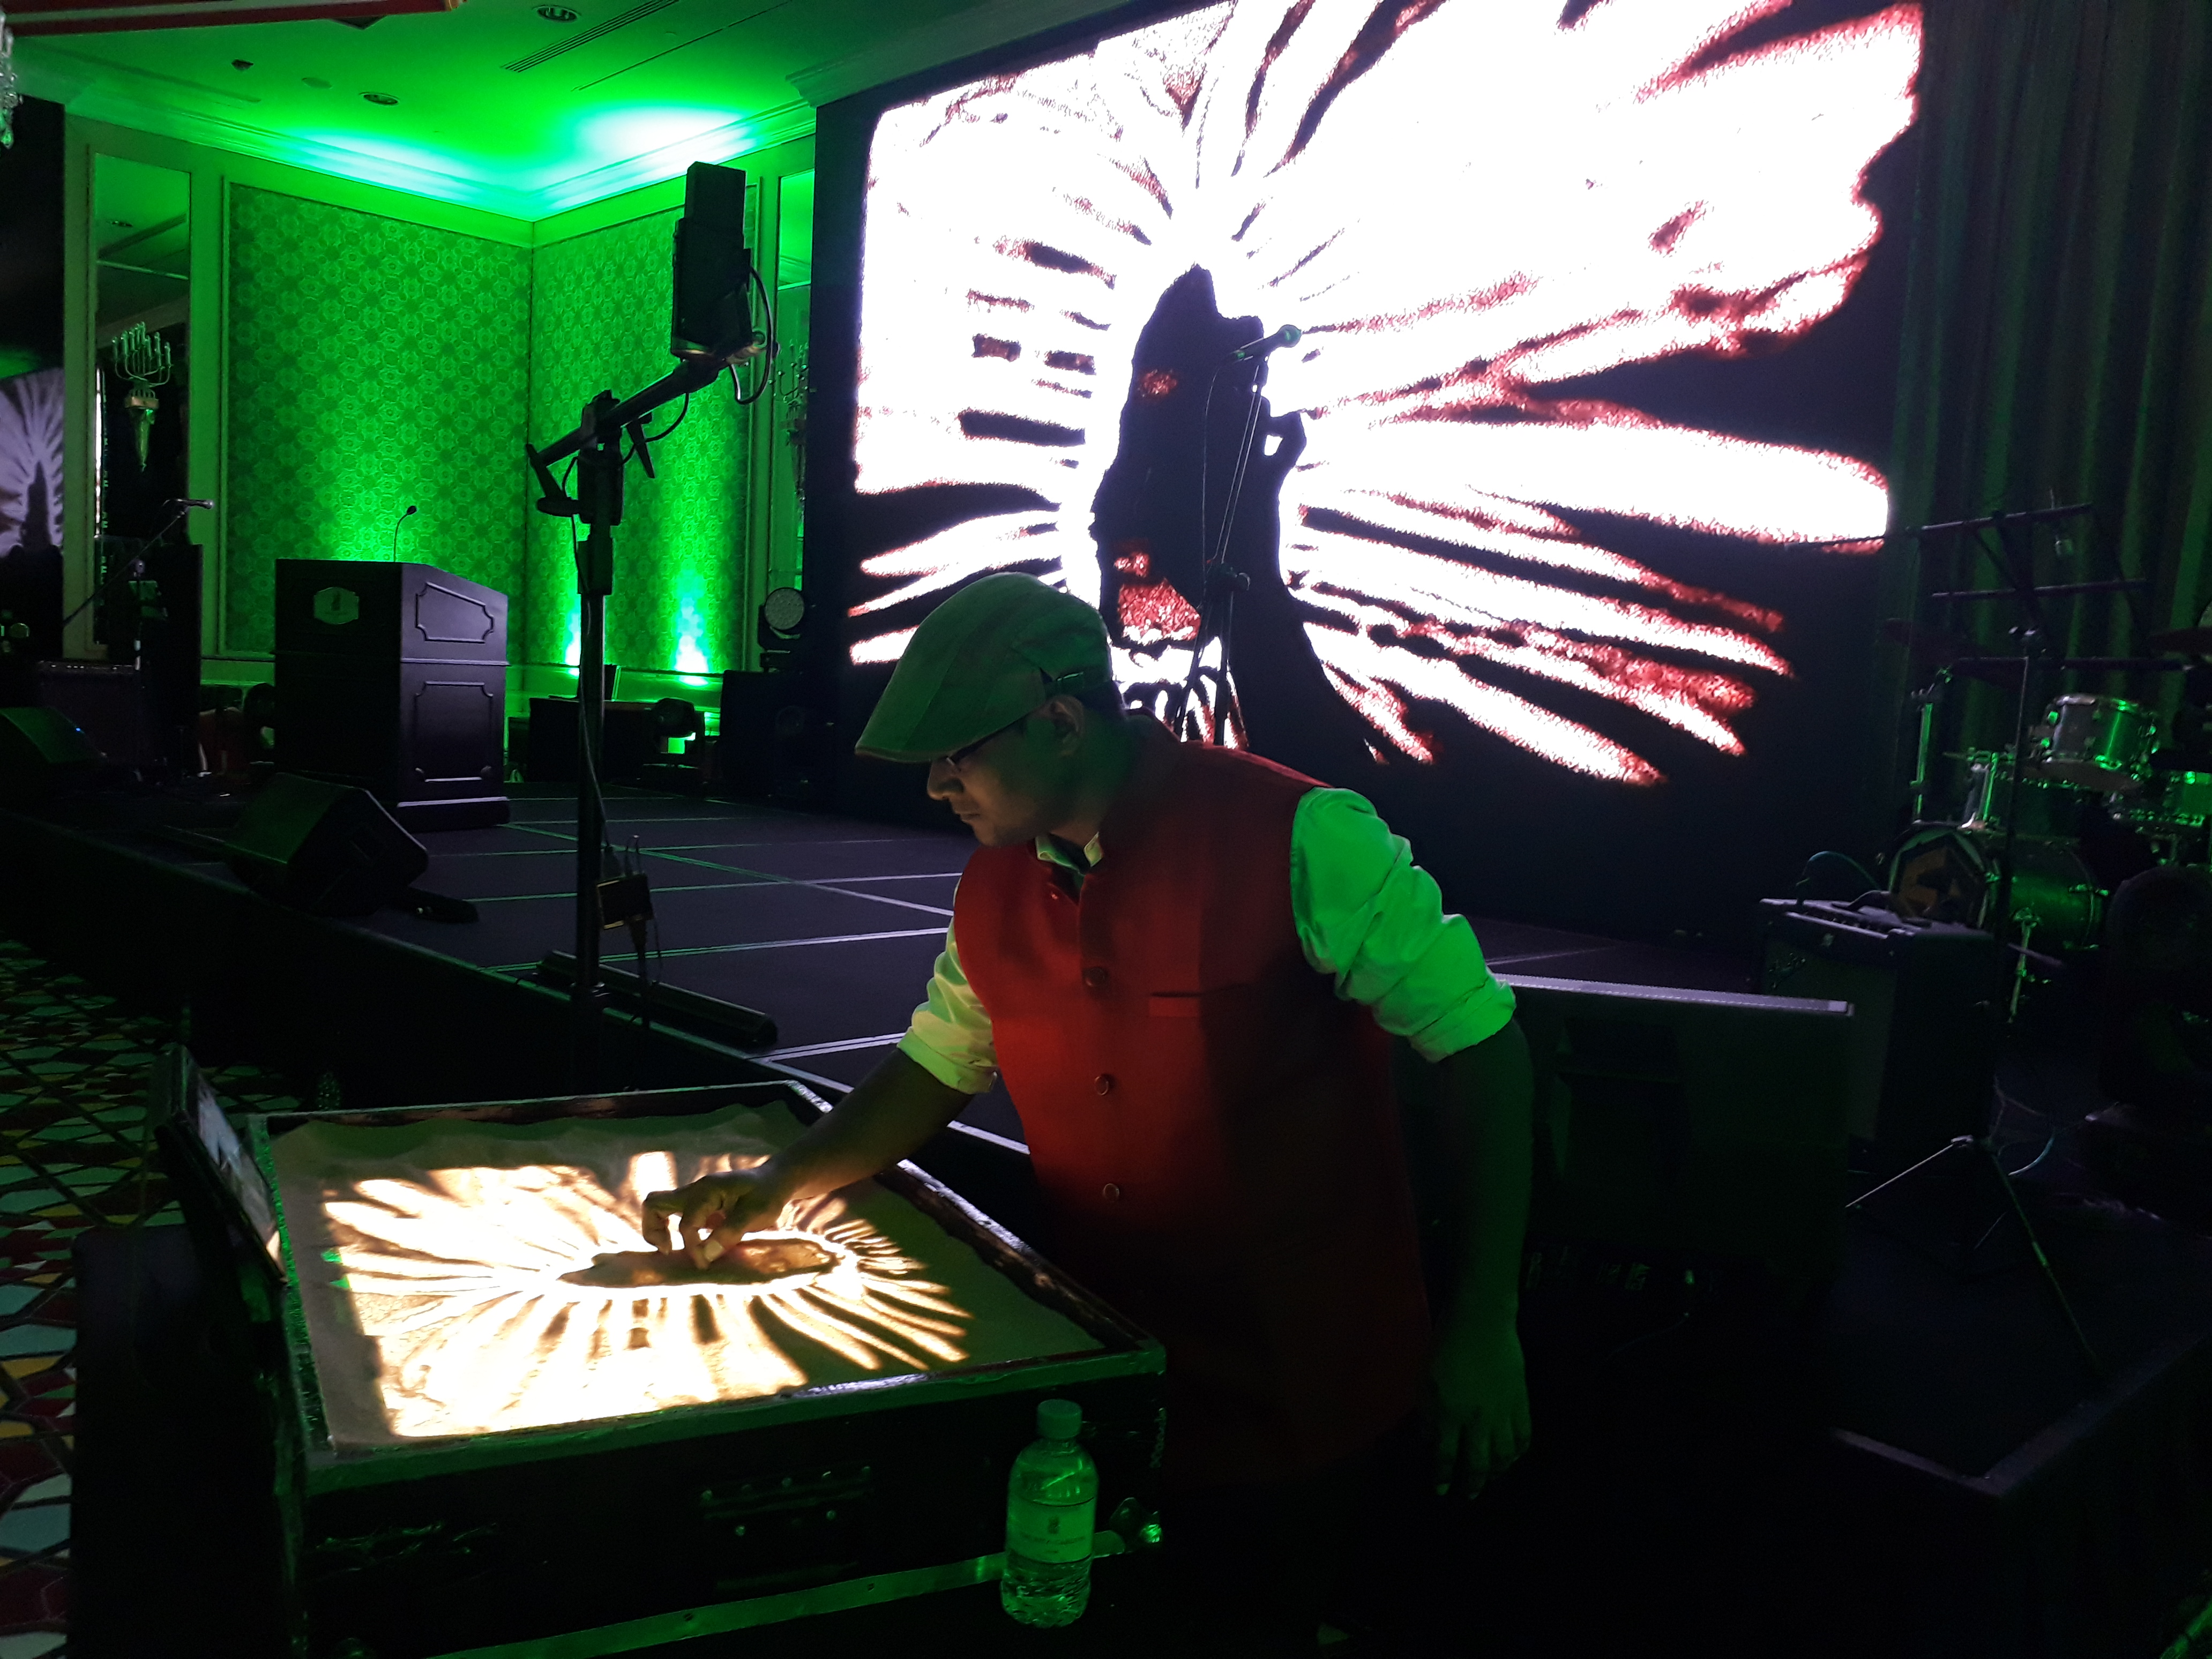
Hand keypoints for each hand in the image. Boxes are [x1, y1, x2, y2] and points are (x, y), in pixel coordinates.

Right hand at [640, 1165, 789, 1266]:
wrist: (773, 1181)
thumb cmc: (767, 1195)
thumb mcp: (757, 1213)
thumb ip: (731, 1231)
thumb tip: (706, 1254)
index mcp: (709, 1190)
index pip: (688, 1223)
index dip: (693, 1247)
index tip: (706, 1262)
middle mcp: (695, 1190)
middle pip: (654, 1203)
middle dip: (654, 1230)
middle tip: (669, 1250)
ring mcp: (693, 1196)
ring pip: (657, 1206)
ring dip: (657, 1229)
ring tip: (669, 1249)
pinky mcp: (695, 1204)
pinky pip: (670, 1213)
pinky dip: (668, 1228)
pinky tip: (683, 1243)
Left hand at [1425, 1313, 1530, 1499]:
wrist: (1482, 1321)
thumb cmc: (1446, 1346)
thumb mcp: (1425, 1380)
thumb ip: (1428, 1414)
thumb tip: (1431, 1440)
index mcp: (1450, 1414)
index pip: (1447, 1456)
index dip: (1444, 1477)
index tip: (1441, 1491)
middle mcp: (1478, 1420)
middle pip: (1479, 1463)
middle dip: (1473, 1484)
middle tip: (1469, 1496)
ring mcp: (1503, 1412)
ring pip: (1505, 1455)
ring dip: (1499, 1471)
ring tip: (1493, 1477)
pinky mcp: (1522, 1402)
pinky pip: (1525, 1435)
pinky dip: (1519, 1450)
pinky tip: (1514, 1455)